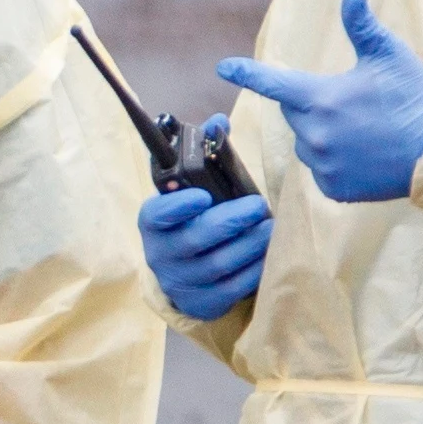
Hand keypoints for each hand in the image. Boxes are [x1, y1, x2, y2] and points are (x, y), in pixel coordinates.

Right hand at [138, 148, 270, 320]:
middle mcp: (161, 253)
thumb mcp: (189, 190)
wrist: (182, 271)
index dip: (178, 207)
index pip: (158, 214)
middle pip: (195, 239)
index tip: (203, 196)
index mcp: (153, 221)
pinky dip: (252, 270)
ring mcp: (180, 280)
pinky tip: (267, 253)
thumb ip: (203, 155)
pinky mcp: (201, 302)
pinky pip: (231, 289)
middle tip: (258, 206)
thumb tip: (220, 122)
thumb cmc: (190, 219)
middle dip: (230, 222)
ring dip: (248, 245)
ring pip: (217, 265)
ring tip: (269, 228)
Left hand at [221, 0, 422, 204]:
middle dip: (313, 105)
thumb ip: (361, 27)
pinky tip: (364, 155)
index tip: (223, 67)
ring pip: (307, 144)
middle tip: (351, 102)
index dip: (247, 73)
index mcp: (321, 99)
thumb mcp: (389, 56)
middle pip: (294, 114)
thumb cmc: (416, 97)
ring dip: (322, 135)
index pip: (274, 84)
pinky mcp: (334, 189)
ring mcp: (323, 166)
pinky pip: (321, 171)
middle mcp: (315, 135)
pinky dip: (334, 162)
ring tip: (363, 131)